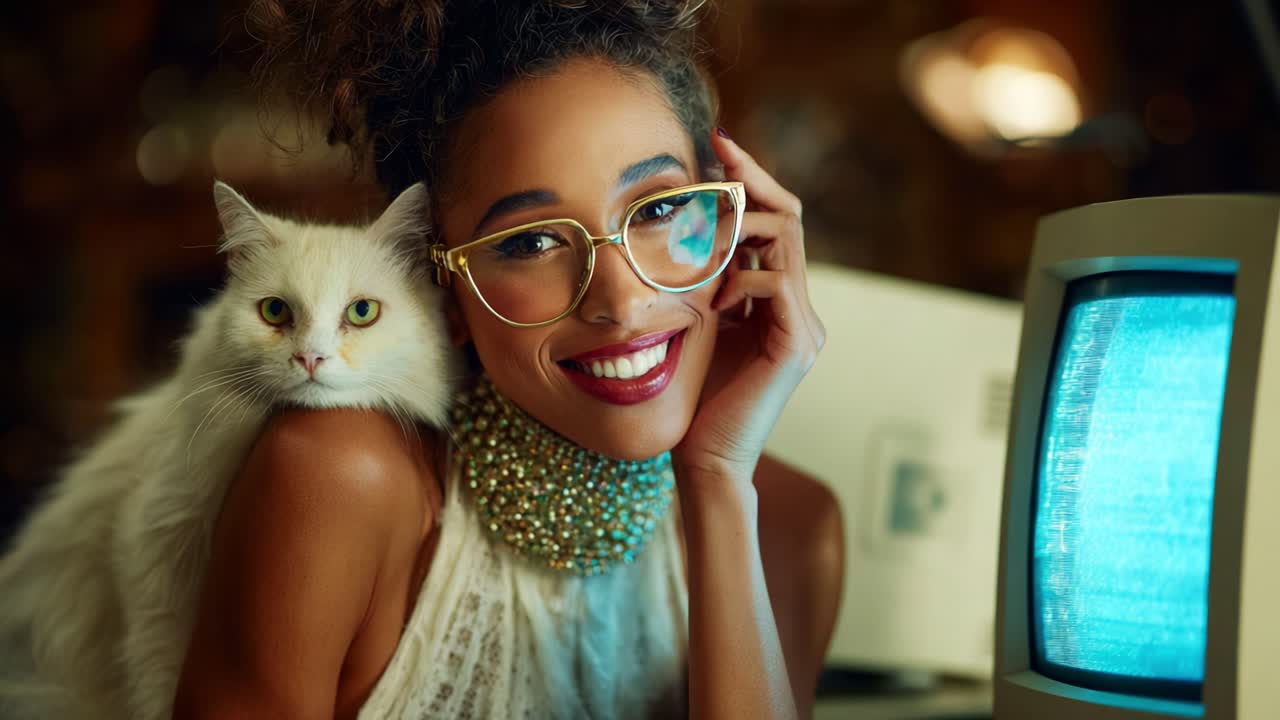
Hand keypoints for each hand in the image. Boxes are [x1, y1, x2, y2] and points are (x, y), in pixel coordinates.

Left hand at [672, 129, 825, 485]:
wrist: (704, 459)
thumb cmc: (693, 397)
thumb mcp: (697, 323)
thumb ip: (705, 282)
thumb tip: (686, 227)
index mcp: (778, 300)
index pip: (775, 223)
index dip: (750, 182)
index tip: (715, 147)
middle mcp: (799, 308)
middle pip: (788, 219)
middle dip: (752, 180)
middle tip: (716, 153)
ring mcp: (804, 326)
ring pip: (786, 241)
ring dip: (742, 223)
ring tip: (706, 225)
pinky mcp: (796, 346)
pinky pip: (775, 284)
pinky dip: (740, 277)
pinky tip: (711, 296)